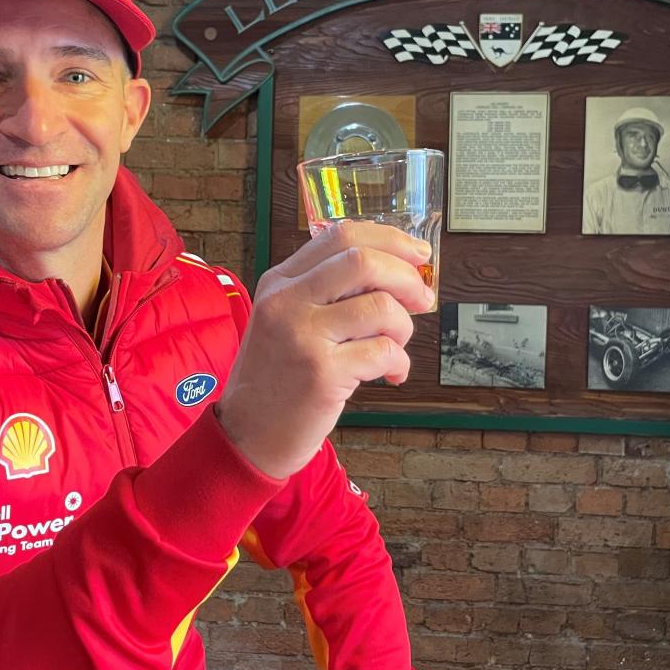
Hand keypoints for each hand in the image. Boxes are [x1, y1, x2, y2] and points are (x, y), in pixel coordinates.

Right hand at [217, 221, 433, 478]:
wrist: (247, 435)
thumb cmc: (277, 376)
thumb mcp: (286, 319)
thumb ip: (326, 291)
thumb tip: (395, 269)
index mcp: (280, 281)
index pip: (340, 235)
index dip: (390, 239)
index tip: (418, 255)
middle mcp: (287, 302)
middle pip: (363, 261)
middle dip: (407, 277)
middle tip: (422, 298)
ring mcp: (302, 337)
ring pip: (381, 307)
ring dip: (404, 327)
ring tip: (395, 346)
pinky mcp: (322, 374)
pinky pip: (384, 352)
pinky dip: (399, 363)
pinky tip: (390, 375)